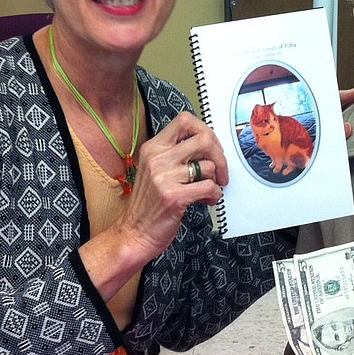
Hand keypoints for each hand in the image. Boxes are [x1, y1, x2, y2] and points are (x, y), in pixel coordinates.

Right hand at [81, 111, 226, 298]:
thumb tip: (209, 145)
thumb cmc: (148, 204)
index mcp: (153, 148)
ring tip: (209, 190)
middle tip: (220, 171)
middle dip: (220, 155)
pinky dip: (214, 195)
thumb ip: (176, 155)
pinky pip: (209, 187)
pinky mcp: (174, 196)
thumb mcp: (155, 170)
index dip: (205, 130)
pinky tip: (207, 201)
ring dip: (217, 180)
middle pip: (203, 139)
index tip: (211, 147)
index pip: (185, 120)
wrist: (133, 234)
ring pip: (209, 165)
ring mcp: (164, 177)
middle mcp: (157, 158)